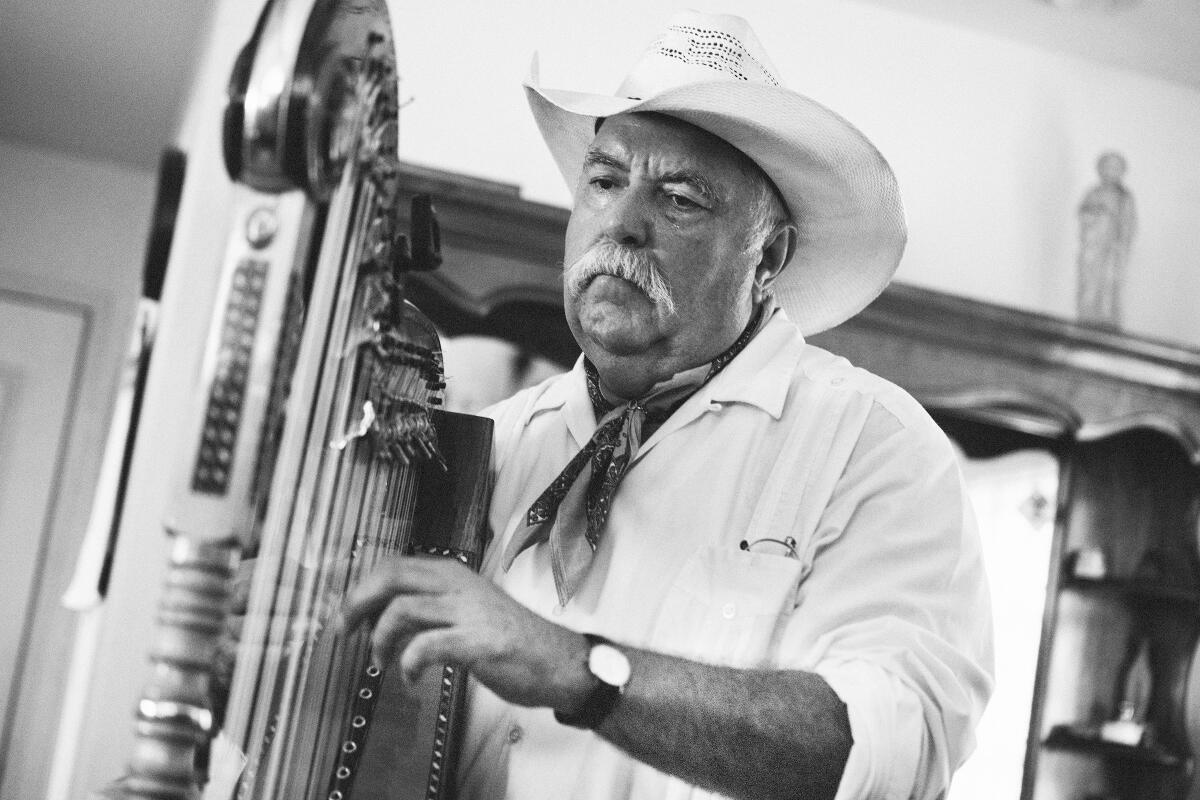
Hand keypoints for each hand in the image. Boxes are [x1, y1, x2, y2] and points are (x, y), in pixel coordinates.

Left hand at [340, 555, 590, 711]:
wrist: (557, 662)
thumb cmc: (509, 639)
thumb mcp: (466, 610)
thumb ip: (431, 606)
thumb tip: (383, 616)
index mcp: (452, 573)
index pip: (393, 566)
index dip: (362, 589)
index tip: (347, 615)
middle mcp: (457, 584)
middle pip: (391, 577)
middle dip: (357, 603)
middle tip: (343, 631)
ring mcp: (468, 611)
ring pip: (401, 610)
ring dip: (380, 640)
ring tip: (381, 664)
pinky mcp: (476, 642)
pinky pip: (424, 647)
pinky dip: (407, 665)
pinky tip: (410, 679)